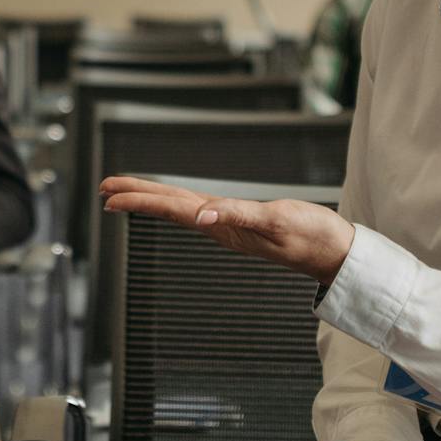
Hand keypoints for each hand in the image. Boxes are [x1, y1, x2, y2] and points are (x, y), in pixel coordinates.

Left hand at [100, 176, 354, 283]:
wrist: (335, 252)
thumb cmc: (310, 237)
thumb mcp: (273, 221)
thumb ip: (236, 216)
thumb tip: (200, 216)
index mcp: (222, 223)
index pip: (171, 207)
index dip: (139, 200)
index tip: (110, 195)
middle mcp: (220, 225)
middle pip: (170, 206)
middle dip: (136, 197)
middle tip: (105, 188)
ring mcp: (231, 225)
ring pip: (183, 207)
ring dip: (154, 200)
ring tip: (129, 194)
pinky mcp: (244, 222)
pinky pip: (204, 209)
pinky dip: (184, 203)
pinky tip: (178, 205)